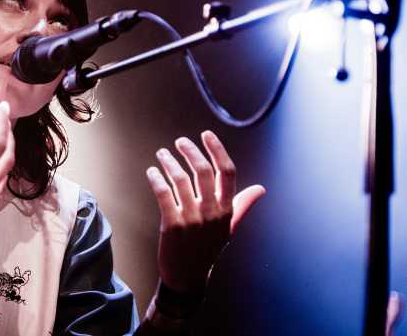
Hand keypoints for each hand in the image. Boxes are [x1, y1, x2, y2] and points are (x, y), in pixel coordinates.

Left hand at [146, 130, 264, 293]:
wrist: (188, 277)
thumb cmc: (208, 249)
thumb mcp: (229, 228)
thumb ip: (243, 205)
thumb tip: (261, 189)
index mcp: (226, 210)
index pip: (226, 172)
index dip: (217, 150)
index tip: (206, 134)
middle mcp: (211, 212)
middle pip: (203, 171)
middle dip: (190, 151)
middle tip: (180, 142)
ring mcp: (191, 219)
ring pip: (180, 180)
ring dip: (169, 162)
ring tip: (162, 154)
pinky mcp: (172, 225)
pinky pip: (163, 194)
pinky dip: (156, 179)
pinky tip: (152, 171)